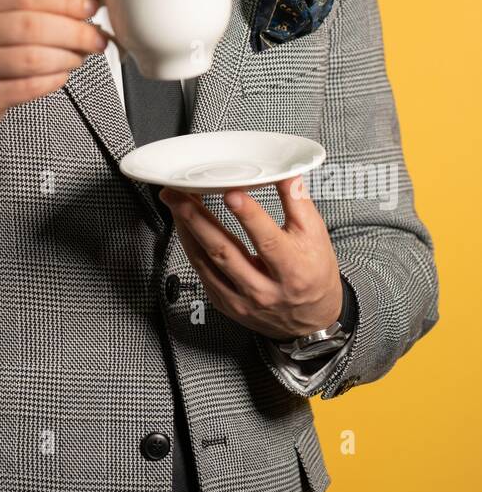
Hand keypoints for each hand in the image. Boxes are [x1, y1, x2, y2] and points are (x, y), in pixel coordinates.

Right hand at [0, 0, 107, 169]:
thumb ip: (31, 4)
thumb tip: (83, 1)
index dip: (64, 0)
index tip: (89, 5)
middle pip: (32, 26)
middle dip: (75, 31)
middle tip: (95, 36)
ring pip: (34, 59)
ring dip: (68, 57)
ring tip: (78, 55)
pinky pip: (29, 87)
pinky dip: (54, 79)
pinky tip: (60, 73)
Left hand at [158, 175, 342, 339]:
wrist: (310, 320)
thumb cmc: (313, 273)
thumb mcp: (316, 235)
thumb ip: (298, 201)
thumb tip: (285, 171)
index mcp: (292, 270)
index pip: (267, 241)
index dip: (249, 216)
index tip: (231, 193)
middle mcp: (264, 289)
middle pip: (225, 252)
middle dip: (197, 219)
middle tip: (180, 194)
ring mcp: (242, 300)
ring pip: (207, 262)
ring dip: (187, 230)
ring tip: (176, 204)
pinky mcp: (226, 303)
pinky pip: (202, 273)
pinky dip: (191, 247)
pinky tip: (184, 227)